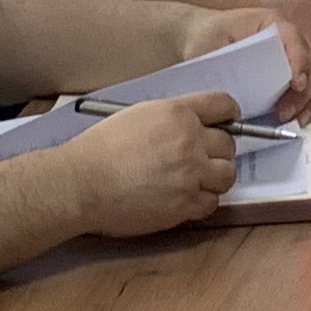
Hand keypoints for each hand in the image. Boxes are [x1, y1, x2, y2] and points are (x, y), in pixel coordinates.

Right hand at [58, 95, 237, 237]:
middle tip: (199, 159)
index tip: (228, 122)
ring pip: (227, 175)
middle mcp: (190, 141)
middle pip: (228, 145)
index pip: (224, 105)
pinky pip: (211, 203)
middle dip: (217, 151)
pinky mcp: (185, 205)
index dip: (229, 115)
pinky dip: (201, 202)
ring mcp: (191, 175)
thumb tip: (194, 125)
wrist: (81, 184)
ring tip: (194, 181)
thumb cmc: (100, 149)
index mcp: (178, 114)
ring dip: (214, 178)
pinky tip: (183, 199)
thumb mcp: (138, 116)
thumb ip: (172, 118)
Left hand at [179, 7, 310, 124]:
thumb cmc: (206, 38)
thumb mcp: (208, 45)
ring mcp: (296, 50)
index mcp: (271, 23)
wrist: (203, 34)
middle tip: (286, 115)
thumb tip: (237, 96)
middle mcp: (290, 35)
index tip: (297, 85)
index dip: (300, 62)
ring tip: (300, 120)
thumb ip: (223, 66)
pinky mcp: (297, 67)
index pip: (294, 39)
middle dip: (305, 91)